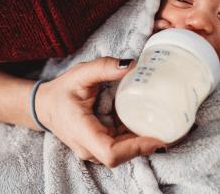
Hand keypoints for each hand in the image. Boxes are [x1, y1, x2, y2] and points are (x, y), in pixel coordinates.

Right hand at [35, 57, 164, 167]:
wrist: (44, 106)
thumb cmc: (61, 91)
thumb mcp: (80, 74)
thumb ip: (104, 67)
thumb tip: (132, 64)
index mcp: (82, 132)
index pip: (110, 153)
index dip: (136, 148)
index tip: (157, 136)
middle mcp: (88, 148)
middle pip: (123, 156)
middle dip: (148, 145)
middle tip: (175, 128)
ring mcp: (94, 150)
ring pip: (124, 154)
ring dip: (145, 142)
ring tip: (170, 126)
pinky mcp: (100, 147)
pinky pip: (122, 148)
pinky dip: (137, 138)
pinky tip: (152, 125)